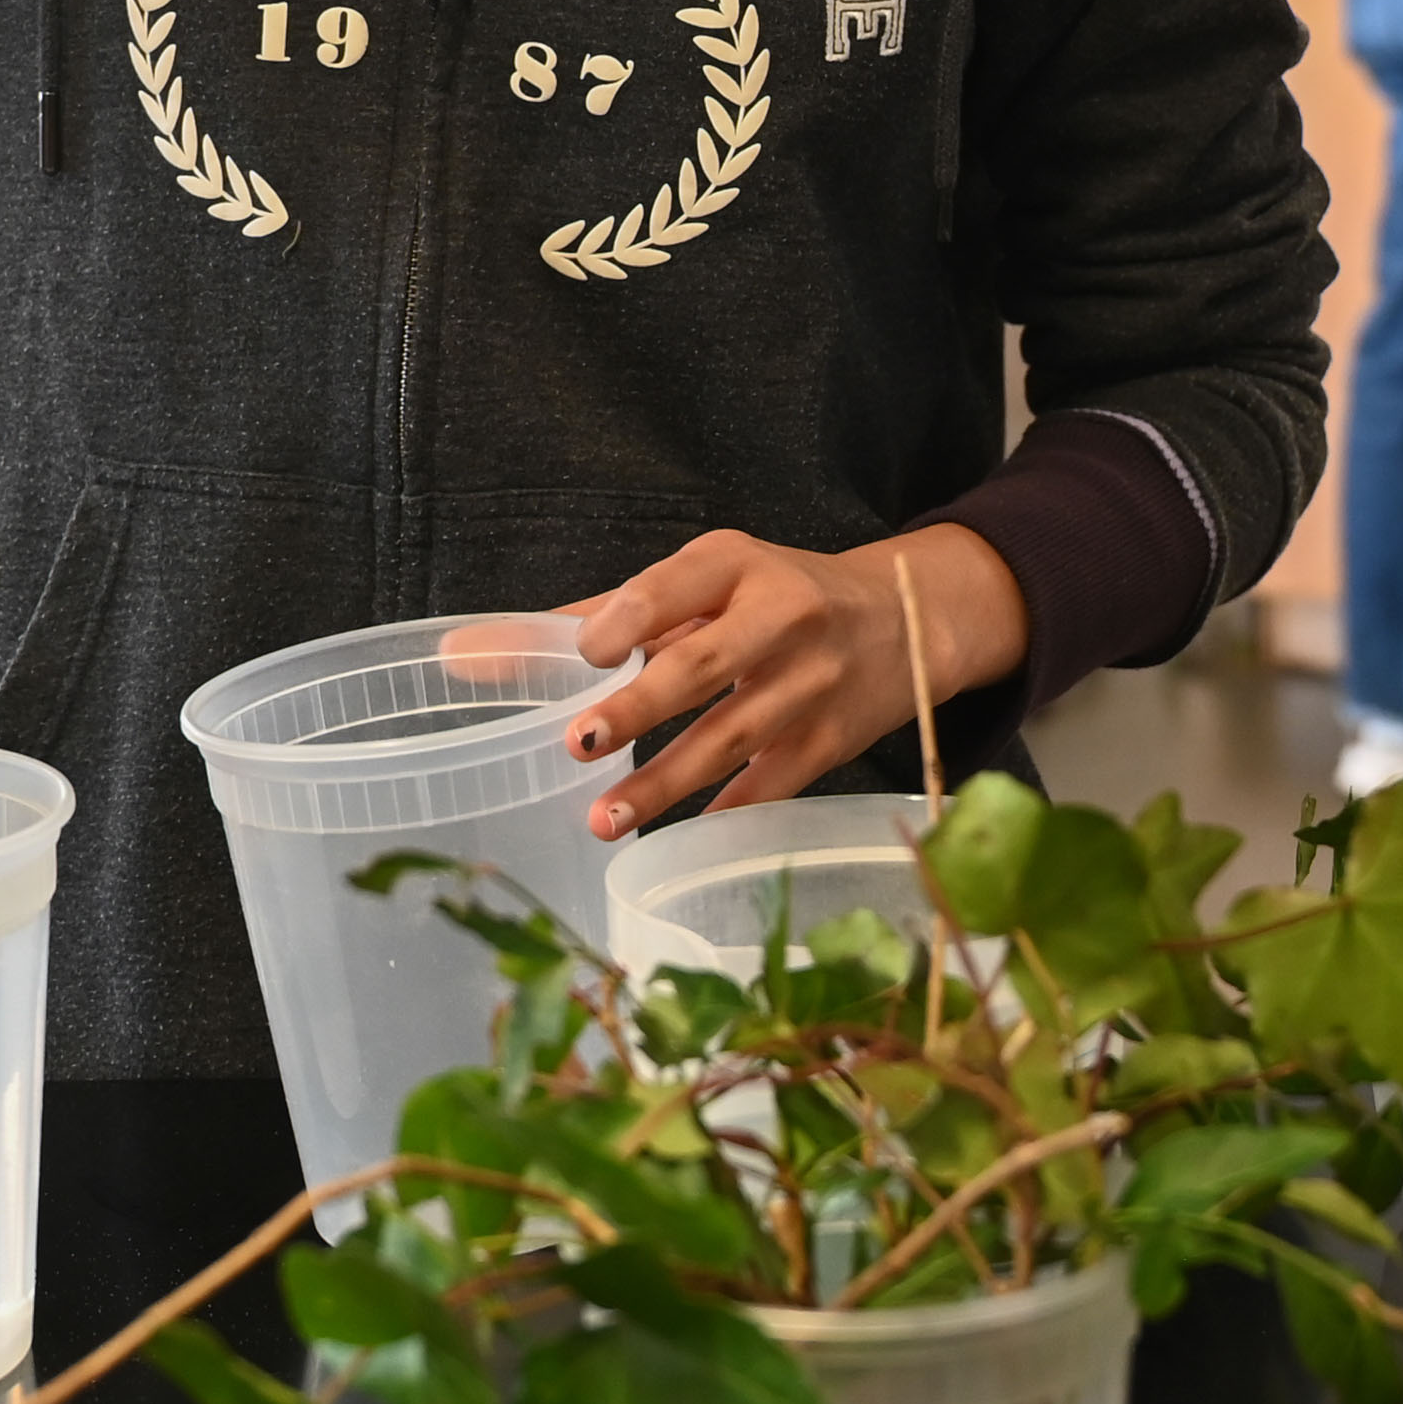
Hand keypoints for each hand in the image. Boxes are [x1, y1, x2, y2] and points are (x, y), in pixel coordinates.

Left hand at [564, 526, 1030, 838]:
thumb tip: (493, 653)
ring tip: (604, 819)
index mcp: (737, 564)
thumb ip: (617, 611)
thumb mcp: (715, 579)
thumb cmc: (782, 597)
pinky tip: (677, 839)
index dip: (628, 619)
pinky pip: (773, 782)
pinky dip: (726, 811)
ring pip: (733, 736)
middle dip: (640, 707)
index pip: (675, 587)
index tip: (585, 655)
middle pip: (704, 664)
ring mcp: (813, 681)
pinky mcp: (834, 738)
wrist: (909, 618)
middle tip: (580, 742)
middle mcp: (782, 615)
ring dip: (665, 782)